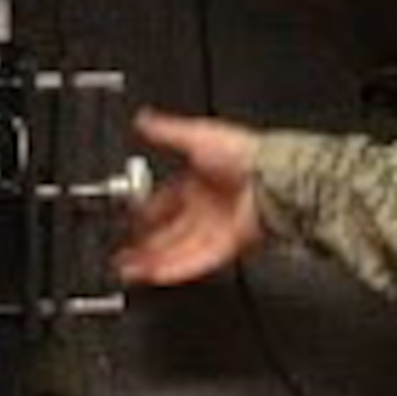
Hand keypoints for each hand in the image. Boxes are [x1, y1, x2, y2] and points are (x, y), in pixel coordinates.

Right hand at [115, 107, 265, 285]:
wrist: (274, 177)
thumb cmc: (244, 153)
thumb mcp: (197, 135)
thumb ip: (167, 132)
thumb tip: (142, 120)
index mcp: (198, 182)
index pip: (164, 201)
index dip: (144, 212)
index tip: (127, 220)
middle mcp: (206, 208)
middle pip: (168, 232)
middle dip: (143, 244)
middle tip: (121, 254)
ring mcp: (216, 230)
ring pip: (177, 250)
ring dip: (152, 262)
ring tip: (128, 271)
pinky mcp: (227, 247)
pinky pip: (195, 262)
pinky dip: (174, 269)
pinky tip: (154, 275)